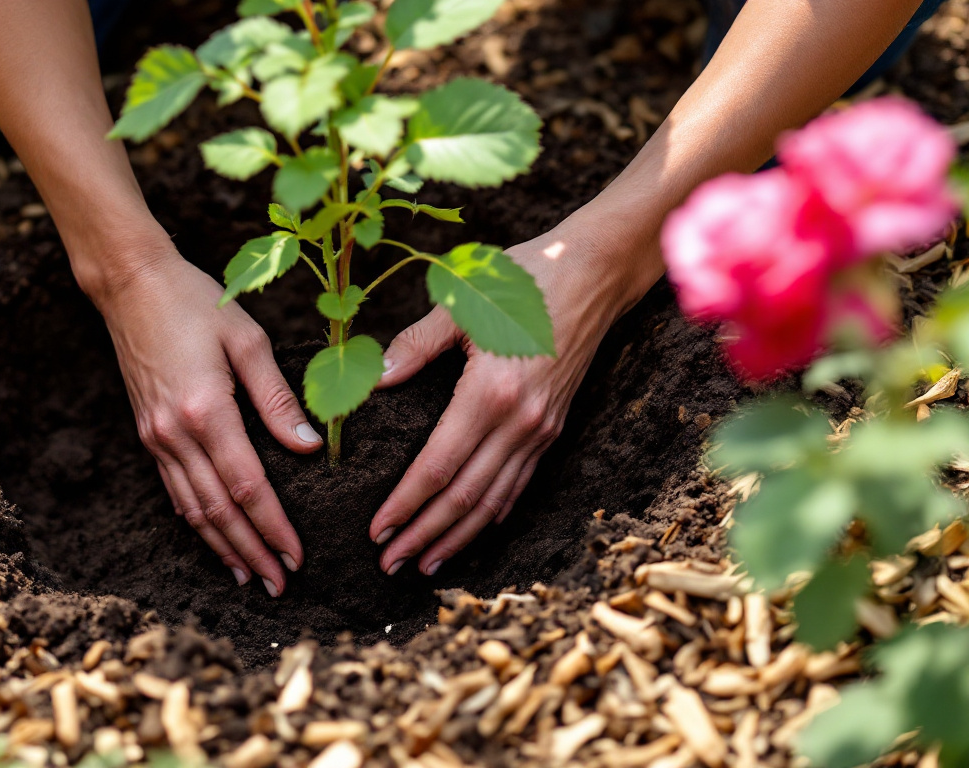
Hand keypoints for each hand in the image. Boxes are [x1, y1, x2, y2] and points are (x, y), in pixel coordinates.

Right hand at [98, 254, 322, 595]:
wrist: (131, 286)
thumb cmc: (196, 302)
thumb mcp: (248, 340)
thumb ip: (277, 398)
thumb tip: (307, 447)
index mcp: (206, 410)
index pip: (247, 486)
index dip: (273, 527)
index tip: (297, 555)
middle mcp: (175, 434)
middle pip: (218, 510)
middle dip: (251, 552)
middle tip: (279, 585)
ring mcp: (156, 437)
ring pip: (192, 509)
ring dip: (222, 547)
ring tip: (249, 576)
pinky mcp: (148, 433)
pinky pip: (174, 490)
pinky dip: (196, 522)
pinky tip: (214, 539)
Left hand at [369, 229, 643, 575]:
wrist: (592, 272)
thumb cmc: (521, 277)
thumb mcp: (459, 302)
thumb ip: (416, 345)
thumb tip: (377, 380)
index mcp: (489, 393)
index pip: (439, 467)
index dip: (406, 505)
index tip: (376, 532)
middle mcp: (519, 421)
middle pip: (464, 497)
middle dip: (424, 536)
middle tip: (388, 566)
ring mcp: (540, 428)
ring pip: (493, 500)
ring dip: (457, 537)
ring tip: (424, 565)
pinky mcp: (552, 427)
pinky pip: (519, 482)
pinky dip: (493, 513)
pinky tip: (474, 531)